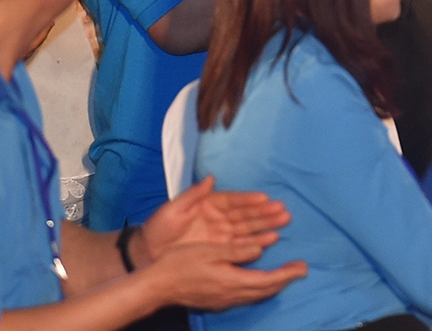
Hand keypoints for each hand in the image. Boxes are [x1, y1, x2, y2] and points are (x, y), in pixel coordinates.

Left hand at [135, 177, 290, 266]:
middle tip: (283, 210)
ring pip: (247, 229)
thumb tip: (210, 178)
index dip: (248, 199)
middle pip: (245, 214)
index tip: (265, 198)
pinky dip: (255, 242)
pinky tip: (270, 239)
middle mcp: (218, 218)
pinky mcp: (219, 249)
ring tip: (283, 222)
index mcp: (208, 204)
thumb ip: (193, 195)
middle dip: (264, 212)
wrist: (148, 253)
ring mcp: (220, 234)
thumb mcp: (173, 209)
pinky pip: (241, 245)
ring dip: (265, 226)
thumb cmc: (159, 228)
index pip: (232, 200)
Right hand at [147, 241, 305, 308]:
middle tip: (299, 269)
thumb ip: (237, 250)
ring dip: (272, 284)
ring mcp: (223, 300)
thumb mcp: (211, 250)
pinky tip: (258, 280)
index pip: (268, 281)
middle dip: (284, 280)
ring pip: (256, 295)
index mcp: (232, 281)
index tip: (303, 267)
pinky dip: (259, 287)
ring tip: (284, 273)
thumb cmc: (181, 263)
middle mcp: (231, 295)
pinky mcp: (217, 300)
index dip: (287, 274)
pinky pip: (246, 295)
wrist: (157, 286)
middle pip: (265, 291)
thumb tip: (261, 248)